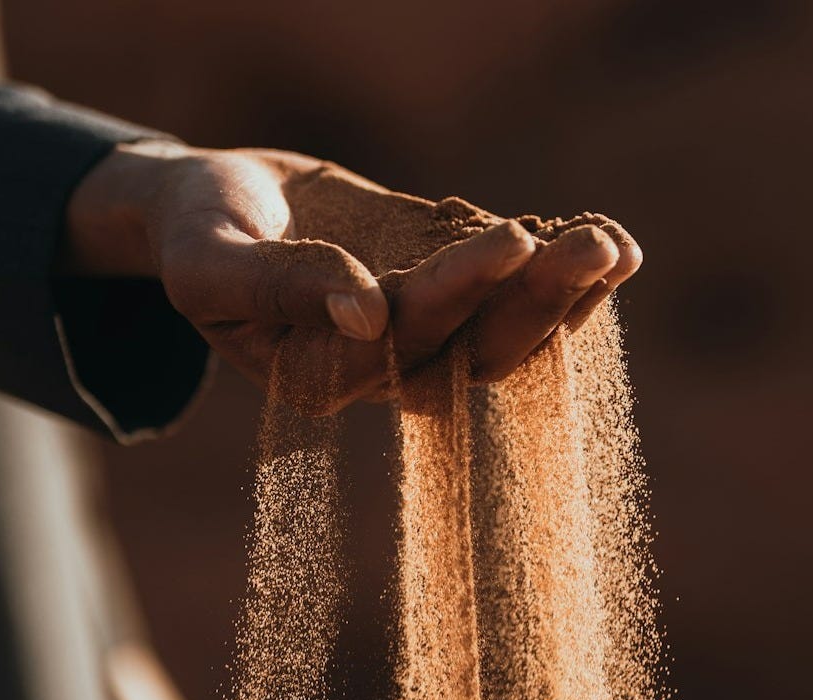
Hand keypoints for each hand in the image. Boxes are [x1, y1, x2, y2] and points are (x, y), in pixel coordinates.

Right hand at [64, 142, 641, 413]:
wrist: (220, 205)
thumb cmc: (198, 236)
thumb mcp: (211, 263)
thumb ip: (278, 287)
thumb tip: (366, 312)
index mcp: (324, 379)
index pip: (402, 345)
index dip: (456, 295)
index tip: (508, 239)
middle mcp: (385, 371)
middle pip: (472, 354)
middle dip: (535, 301)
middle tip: (593, 246)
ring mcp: (424, 332)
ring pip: (506, 336)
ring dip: (564, 296)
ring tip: (614, 245)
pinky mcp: (447, 288)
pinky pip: (511, 295)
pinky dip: (560, 275)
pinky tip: (610, 243)